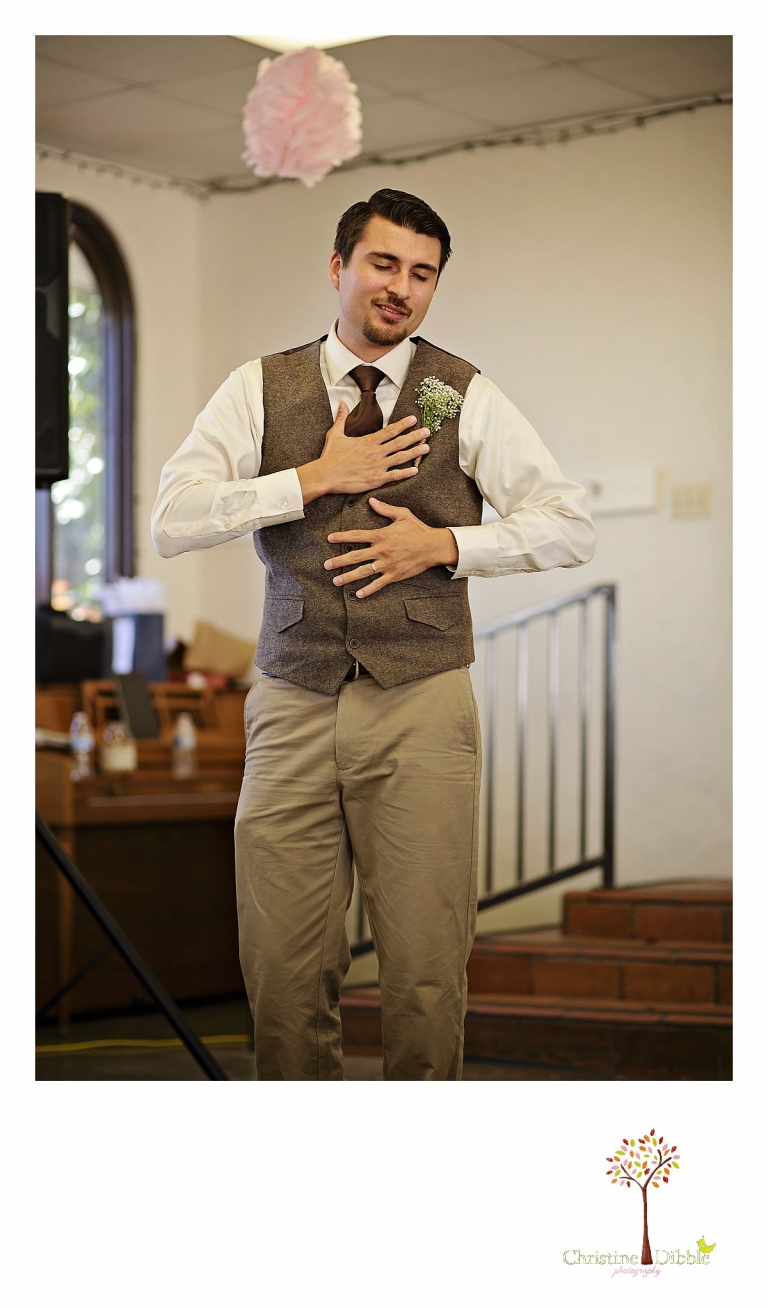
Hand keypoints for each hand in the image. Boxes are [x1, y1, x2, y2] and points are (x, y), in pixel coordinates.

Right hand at [297, 403, 430, 502]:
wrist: (325, 475)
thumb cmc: (330, 457)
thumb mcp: (335, 434)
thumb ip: (341, 418)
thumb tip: (342, 403)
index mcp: (367, 441)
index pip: (389, 430)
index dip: (403, 424)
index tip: (413, 419)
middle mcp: (375, 452)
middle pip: (399, 442)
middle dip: (414, 436)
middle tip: (427, 432)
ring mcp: (376, 466)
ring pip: (400, 458)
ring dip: (414, 452)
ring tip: (426, 448)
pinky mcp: (375, 480)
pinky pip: (393, 476)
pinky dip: (405, 473)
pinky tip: (415, 470)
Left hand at [324, 499, 458, 597]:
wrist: (433, 547)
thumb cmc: (418, 530)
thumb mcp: (403, 515)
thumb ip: (385, 509)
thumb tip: (372, 501)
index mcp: (381, 535)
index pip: (357, 536)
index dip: (341, 537)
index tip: (329, 539)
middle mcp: (381, 551)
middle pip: (355, 556)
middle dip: (339, 561)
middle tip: (326, 565)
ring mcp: (387, 564)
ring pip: (363, 572)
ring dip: (348, 577)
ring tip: (335, 581)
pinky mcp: (394, 575)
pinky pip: (378, 584)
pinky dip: (368, 590)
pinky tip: (358, 594)